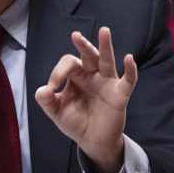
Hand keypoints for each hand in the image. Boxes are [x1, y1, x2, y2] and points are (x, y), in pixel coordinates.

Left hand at [35, 27, 136, 172]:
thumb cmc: (75, 122)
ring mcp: (107, 83)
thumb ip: (47, 101)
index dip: (58, 72)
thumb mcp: (57, 112)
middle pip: (88, 55)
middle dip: (83, 45)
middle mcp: (92, 75)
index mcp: (76, 76)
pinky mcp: (119, 95)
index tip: (52, 89)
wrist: (92, 141)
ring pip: (106, 61)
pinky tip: (130, 58)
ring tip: (104, 31)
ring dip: (105, 46)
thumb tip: (42, 90)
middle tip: (75, 35)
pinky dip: (131, 70)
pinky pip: (127, 81)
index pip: (68, 64)